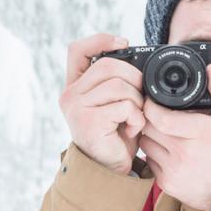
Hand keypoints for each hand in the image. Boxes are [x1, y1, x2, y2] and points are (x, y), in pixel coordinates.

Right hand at [58, 33, 146, 175]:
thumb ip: (116, 80)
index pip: (78, 50)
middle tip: (140, 98)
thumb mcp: (114, 102)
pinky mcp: (88, 122)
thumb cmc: (115, 136)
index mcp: (74, 86)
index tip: (123, 43)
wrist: (110, 170)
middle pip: (108, 64)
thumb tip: (134, 56)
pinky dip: (136, 117)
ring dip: (137, 100)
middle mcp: (70, 95)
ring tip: (136, 117)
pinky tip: (132, 128)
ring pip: (119, 85)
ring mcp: (76, 108)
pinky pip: (124, 105)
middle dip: (134, 78)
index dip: (100, 40)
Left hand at [138, 64, 210, 210]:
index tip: (152, 99)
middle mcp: (184, 153)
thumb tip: (210, 71)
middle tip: (158, 113)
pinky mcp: (166, 183)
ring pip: (145, 143)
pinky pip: (149, 161)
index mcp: (201, 133)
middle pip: (149, 127)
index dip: (150, 105)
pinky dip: (153, 154)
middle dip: (150, 118)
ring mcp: (173, 170)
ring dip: (150, 135)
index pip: (160, 117)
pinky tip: (167, 150)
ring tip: (164, 132)